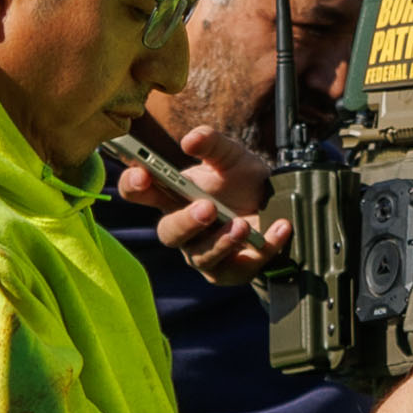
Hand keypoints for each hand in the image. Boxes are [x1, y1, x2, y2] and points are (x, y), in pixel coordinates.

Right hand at [125, 123, 287, 280]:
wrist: (275, 206)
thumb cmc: (240, 181)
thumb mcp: (230, 156)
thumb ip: (212, 144)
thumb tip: (191, 140)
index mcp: (172, 197)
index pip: (139, 192)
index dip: (133, 185)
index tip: (143, 174)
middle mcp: (182, 229)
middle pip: (169, 232)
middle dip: (186, 221)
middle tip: (206, 208)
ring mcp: (203, 254)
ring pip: (201, 257)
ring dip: (221, 241)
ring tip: (241, 224)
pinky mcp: (229, 272)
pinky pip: (239, 268)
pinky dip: (261, 250)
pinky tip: (278, 229)